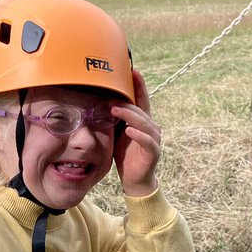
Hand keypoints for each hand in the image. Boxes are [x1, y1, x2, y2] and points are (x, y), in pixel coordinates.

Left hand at [111, 69, 160, 196]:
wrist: (134, 179)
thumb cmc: (125, 154)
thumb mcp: (117, 133)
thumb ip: (113, 118)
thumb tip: (97, 102)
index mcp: (142, 120)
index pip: (141, 99)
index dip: (138, 86)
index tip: (133, 71)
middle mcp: (151, 127)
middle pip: (140, 109)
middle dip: (126, 102)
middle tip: (110, 97)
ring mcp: (153, 139)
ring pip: (143, 123)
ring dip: (130, 115)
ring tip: (115, 110)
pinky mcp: (153, 152)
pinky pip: (147, 141)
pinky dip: (138, 135)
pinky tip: (129, 131)